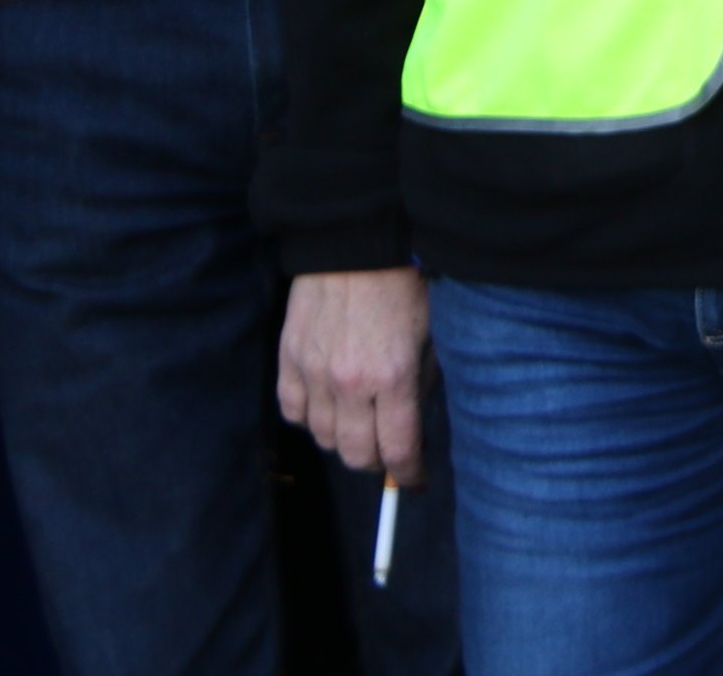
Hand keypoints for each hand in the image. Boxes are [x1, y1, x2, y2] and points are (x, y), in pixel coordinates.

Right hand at [277, 268, 431, 484]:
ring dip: (343, 440)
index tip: (414, 481)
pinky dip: (310, 417)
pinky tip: (328, 406)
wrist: (357, 243)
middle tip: (388, 454)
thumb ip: (424, 384)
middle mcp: (350, 382)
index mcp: (394, 376)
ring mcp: (314, 371)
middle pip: (355, 455)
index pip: (398, 450)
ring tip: (360, 425)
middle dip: (376, 462)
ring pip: (323, 438)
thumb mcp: (433, 335)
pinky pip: (293, 411)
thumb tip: (415, 428)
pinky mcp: (289, 358)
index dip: (409, 474)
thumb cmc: (405, 285)